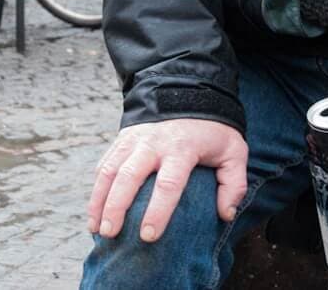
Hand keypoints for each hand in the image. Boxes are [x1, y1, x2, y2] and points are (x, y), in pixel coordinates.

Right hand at [87, 118, 247, 242]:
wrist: (187, 92)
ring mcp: (133, 139)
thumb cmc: (212, 130)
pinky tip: (94, 213)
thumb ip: (234, 183)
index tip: (148, 236)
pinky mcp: (121, 139)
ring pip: (110, 170)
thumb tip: (226, 215)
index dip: (157, 211)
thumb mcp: (233, 150)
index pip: (168, 183)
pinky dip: (96, 190)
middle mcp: (153, 143)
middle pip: (129, 176)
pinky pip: (104, 165)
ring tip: (97, 230)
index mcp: (182, 148)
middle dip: (117, 207)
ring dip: (100, 200)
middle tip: (110, 234)